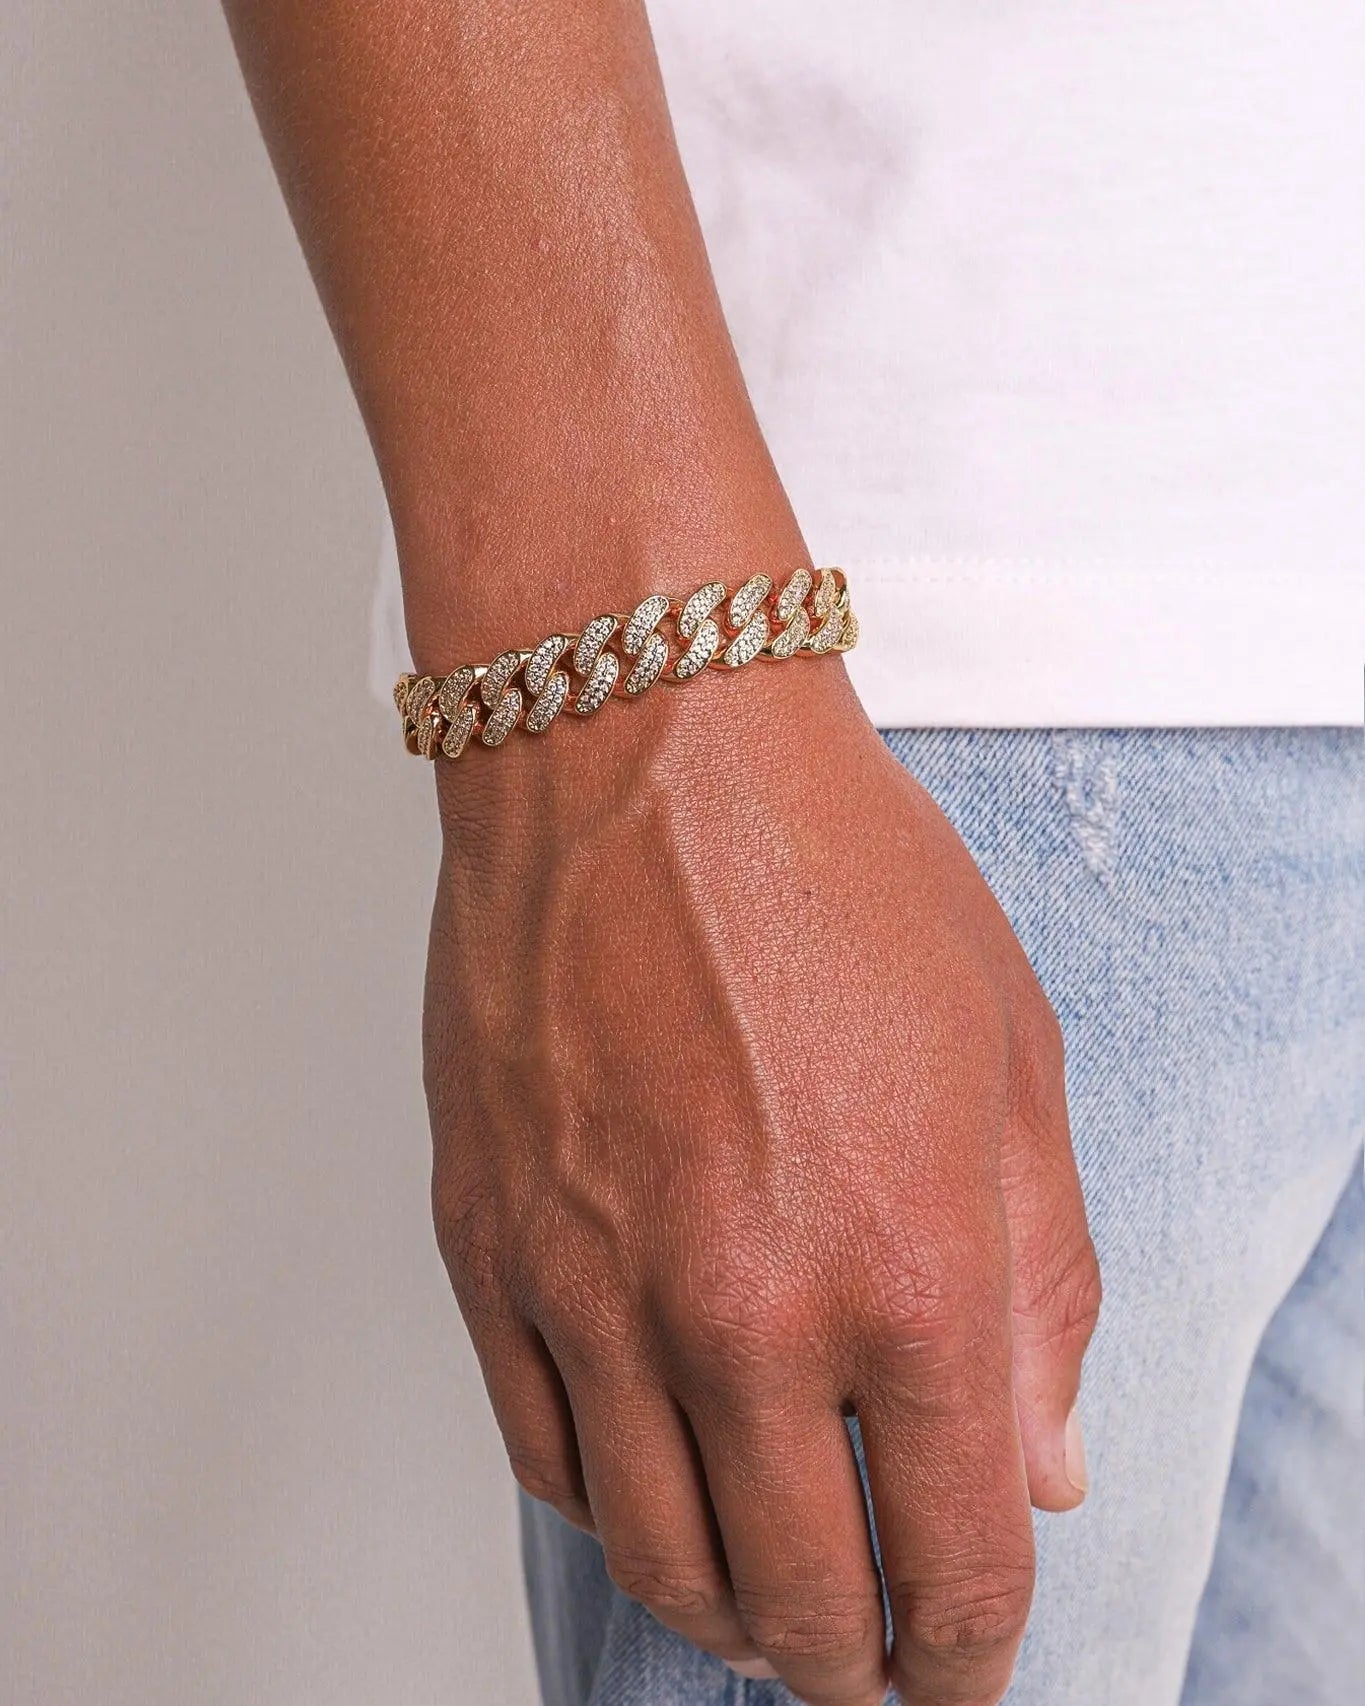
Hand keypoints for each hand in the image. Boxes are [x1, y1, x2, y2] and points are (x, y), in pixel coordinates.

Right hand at [425, 656, 1099, 1705]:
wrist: (640, 752)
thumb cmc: (832, 871)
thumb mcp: (1011, 1059)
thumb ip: (1042, 1284)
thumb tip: (1036, 1462)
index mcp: (907, 1269)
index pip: (957, 1552)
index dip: (974, 1645)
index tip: (968, 1665)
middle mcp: (741, 1311)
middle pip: (797, 1597)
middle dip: (850, 1664)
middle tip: (870, 1663)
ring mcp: (594, 1288)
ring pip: (656, 1553)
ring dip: (725, 1612)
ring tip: (764, 1605)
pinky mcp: (489, 1248)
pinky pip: (543, 1450)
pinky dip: (611, 1505)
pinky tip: (652, 1483)